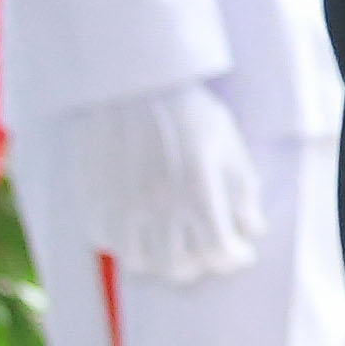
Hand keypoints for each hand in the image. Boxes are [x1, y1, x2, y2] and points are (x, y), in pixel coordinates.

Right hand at [34, 83, 262, 284]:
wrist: (128, 78)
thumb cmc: (185, 106)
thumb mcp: (226, 142)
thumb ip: (242, 190)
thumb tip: (252, 229)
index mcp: (198, 192)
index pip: (219, 253)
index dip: (234, 257)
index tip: (239, 250)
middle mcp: (158, 206)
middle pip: (179, 267)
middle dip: (200, 262)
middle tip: (205, 246)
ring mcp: (121, 206)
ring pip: (140, 262)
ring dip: (160, 258)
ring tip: (170, 242)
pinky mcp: (92, 199)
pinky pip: (107, 240)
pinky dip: (125, 241)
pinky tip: (137, 224)